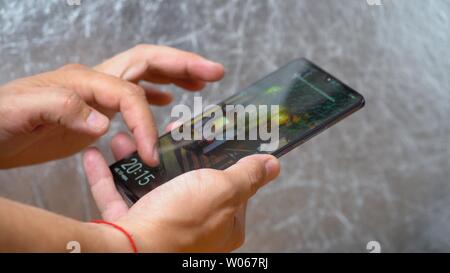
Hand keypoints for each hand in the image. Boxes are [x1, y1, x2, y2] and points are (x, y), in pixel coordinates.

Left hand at [0, 44, 223, 167]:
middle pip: (147, 63)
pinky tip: (167, 98)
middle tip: (213, 71)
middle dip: (183, 65)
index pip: (131, 94)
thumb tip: (103, 122)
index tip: (151, 153)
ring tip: (200, 80)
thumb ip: (63, 109)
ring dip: (174, 74)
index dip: (146, 122)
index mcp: (82, 80)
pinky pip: (132, 93)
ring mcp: (94, 93)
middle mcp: (92, 81)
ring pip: (143, 75)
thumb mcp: (22, 113)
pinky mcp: (92, 109)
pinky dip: (154, 93)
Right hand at [83, 128, 279, 251]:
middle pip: (186, 181)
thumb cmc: (179, 223)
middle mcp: (193, 227)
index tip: (208, 135)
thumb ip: (247, 175)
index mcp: (222, 221)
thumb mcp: (222, 190)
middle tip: (166, 131)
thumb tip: (272, 165)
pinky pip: (117, 197)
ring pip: (149, 185)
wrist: (129, 251)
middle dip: (172, 152)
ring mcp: (161, 226)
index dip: (219, 158)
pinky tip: (97, 157)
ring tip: (125, 137)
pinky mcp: (133, 226)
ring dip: (135, 158)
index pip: (229, 185)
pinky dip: (106, 177)